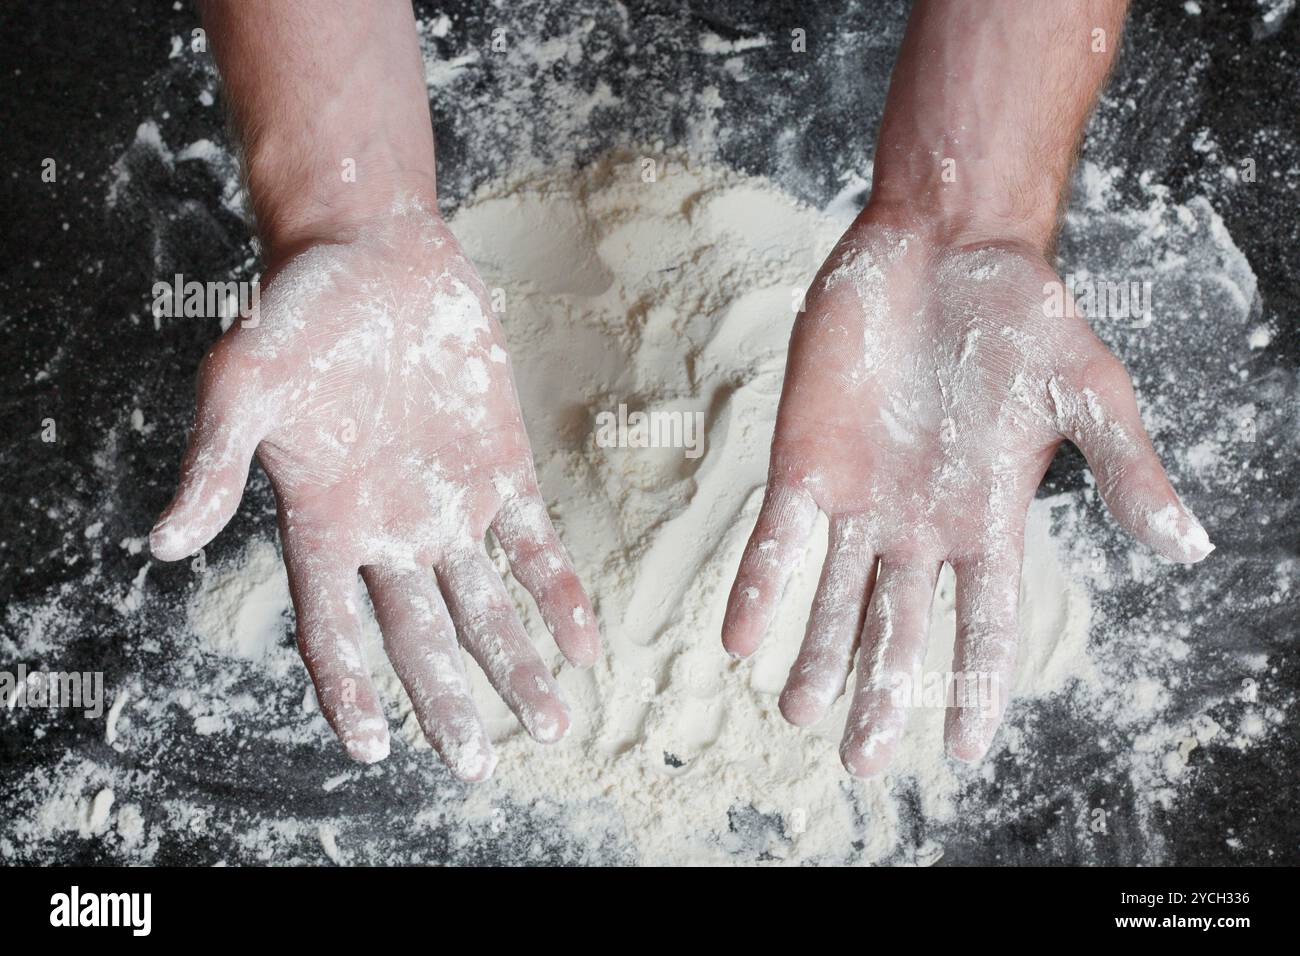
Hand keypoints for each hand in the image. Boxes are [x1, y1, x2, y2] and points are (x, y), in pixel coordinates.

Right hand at [150, 203, 599, 780]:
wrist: (374, 254)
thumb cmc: (297, 312)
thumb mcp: (243, 379)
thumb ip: (213, 460)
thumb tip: (160, 542)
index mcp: (324, 523)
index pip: (332, 629)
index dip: (349, 688)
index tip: (374, 746)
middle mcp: (389, 531)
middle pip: (421, 639)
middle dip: (450, 701)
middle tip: (481, 765)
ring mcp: (449, 505)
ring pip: (486, 606)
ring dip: (517, 663)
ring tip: (554, 720)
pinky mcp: (501, 468)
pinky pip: (533, 546)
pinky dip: (559, 592)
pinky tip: (586, 641)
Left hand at [722, 211, 1211, 775]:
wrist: (947, 249)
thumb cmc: (1025, 320)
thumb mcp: (1089, 394)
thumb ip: (1127, 470)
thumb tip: (1189, 547)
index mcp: (986, 522)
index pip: (982, 625)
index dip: (973, 687)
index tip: (960, 752)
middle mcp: (917, 525)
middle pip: (898, 627)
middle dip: (880, 691)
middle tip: (859, 760)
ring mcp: (858, 497)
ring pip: (831, 596)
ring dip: (815, 655)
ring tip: (796, 713)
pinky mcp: (805, 460)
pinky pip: (777, 536)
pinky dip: (760, 585)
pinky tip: (738, 636)